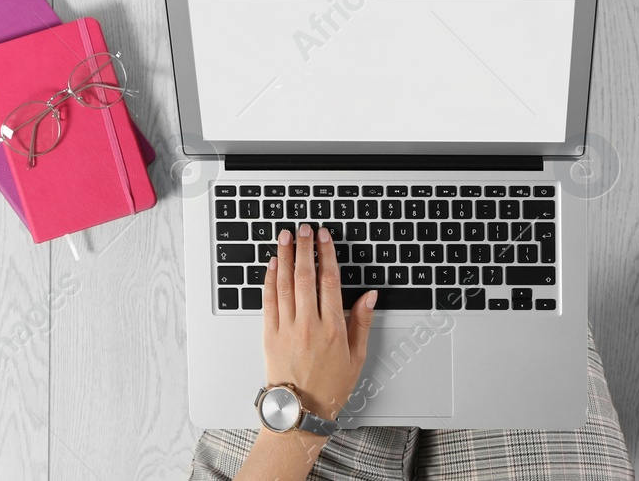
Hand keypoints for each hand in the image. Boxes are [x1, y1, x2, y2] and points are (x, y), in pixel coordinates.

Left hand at [263, 224, 376, 422]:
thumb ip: (362, 323)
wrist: (299, 410)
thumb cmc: (329, 386)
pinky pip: (269, 300)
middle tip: (304, 228)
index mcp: (333, 329)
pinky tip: (273, 264)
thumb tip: (369, 296)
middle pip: (306, 276)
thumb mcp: (356, 357)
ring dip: (285, 256)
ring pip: (285, 283)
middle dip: (304, 248)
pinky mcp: (269, 334)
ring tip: (286, 237)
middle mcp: (308, 325)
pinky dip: (270, 279)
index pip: (329, 281)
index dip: (326, 254)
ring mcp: (287, 328)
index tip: (324, 237)